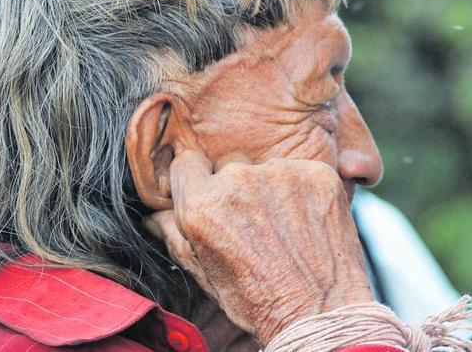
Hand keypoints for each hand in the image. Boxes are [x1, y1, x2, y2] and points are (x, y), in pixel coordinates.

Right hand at [144, 150, 373, 344]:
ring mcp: (281, 173)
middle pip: (231, 164)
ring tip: (286, 227)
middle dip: (238, 186)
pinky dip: (306, 191)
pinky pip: (304, 172)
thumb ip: (176, 236)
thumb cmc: (258, 299)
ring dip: (274, 188)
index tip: (213, 195)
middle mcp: (238, 180)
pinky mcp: (317, 173)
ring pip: (270, 168)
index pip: (188, 163)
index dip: (199, 180)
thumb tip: (153, 217)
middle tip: (255, 221)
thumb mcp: (205, 274)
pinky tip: (310, 221)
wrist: (318, 309)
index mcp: (202, 204)